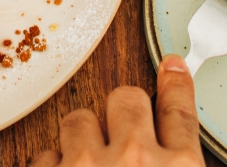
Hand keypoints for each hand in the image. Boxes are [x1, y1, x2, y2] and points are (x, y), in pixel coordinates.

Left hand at [29, 55, 203, 166]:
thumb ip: (180, 164)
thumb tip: (177, 152)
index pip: (180, 112)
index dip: (175, 85)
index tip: (172, 69)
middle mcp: (136, 160)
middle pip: (128, 99)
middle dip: (122, 112)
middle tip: (120, 135)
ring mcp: (88, 165)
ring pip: (80, 119)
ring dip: (83, 138)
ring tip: (88, 165)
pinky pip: (46, 154)